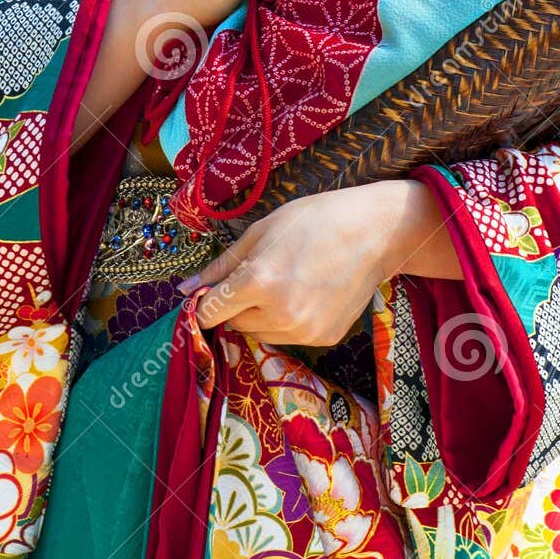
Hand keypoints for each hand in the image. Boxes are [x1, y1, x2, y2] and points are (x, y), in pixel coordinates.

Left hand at [181, 178, 462, 347]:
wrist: (374, 232)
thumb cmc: (314, 220)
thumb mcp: (261, 231)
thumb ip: (222, 265)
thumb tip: (185, 290)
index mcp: (258, 282)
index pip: (211, 311)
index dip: (207, 302)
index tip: (212, 292)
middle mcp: (280, 313)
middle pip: (235, 323)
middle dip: (238, 303)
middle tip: (261, 274)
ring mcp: (304, 330)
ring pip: (260, 333)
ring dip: (262, 314)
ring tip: (288, 281)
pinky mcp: (324, 338)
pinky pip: (289, 336)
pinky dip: (289, 320)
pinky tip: (308, 293)